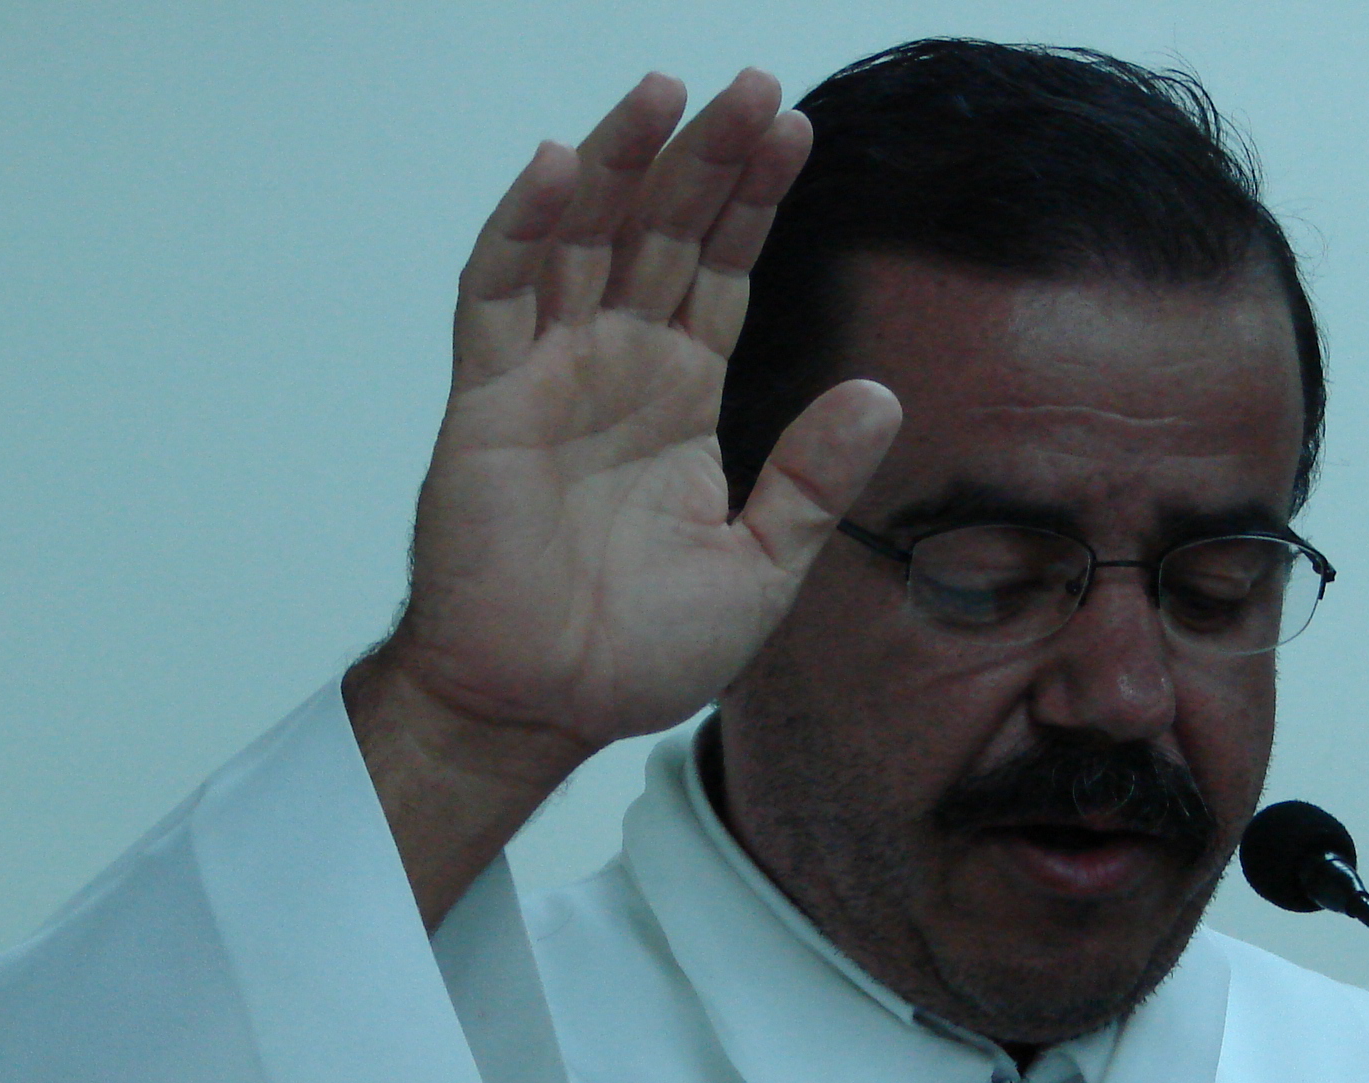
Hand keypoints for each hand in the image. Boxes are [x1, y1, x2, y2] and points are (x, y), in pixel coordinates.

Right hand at [350, 69, 903, 922]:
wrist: (545, 708)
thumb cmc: (638, 654)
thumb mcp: (762, 567)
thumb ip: (814, 478)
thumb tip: (882, 394)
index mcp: (681, 400)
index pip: (721, 271)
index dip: (754, 201)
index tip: (796, 132)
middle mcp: (616, 369)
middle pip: (662, 233)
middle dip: (706, 159)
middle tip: (754, 88)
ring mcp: (547, 376)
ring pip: (583, 239)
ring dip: (620, 162)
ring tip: (668, 92)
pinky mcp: (486, 401)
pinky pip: (497, 295)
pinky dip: (522, 229)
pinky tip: (557, 166)